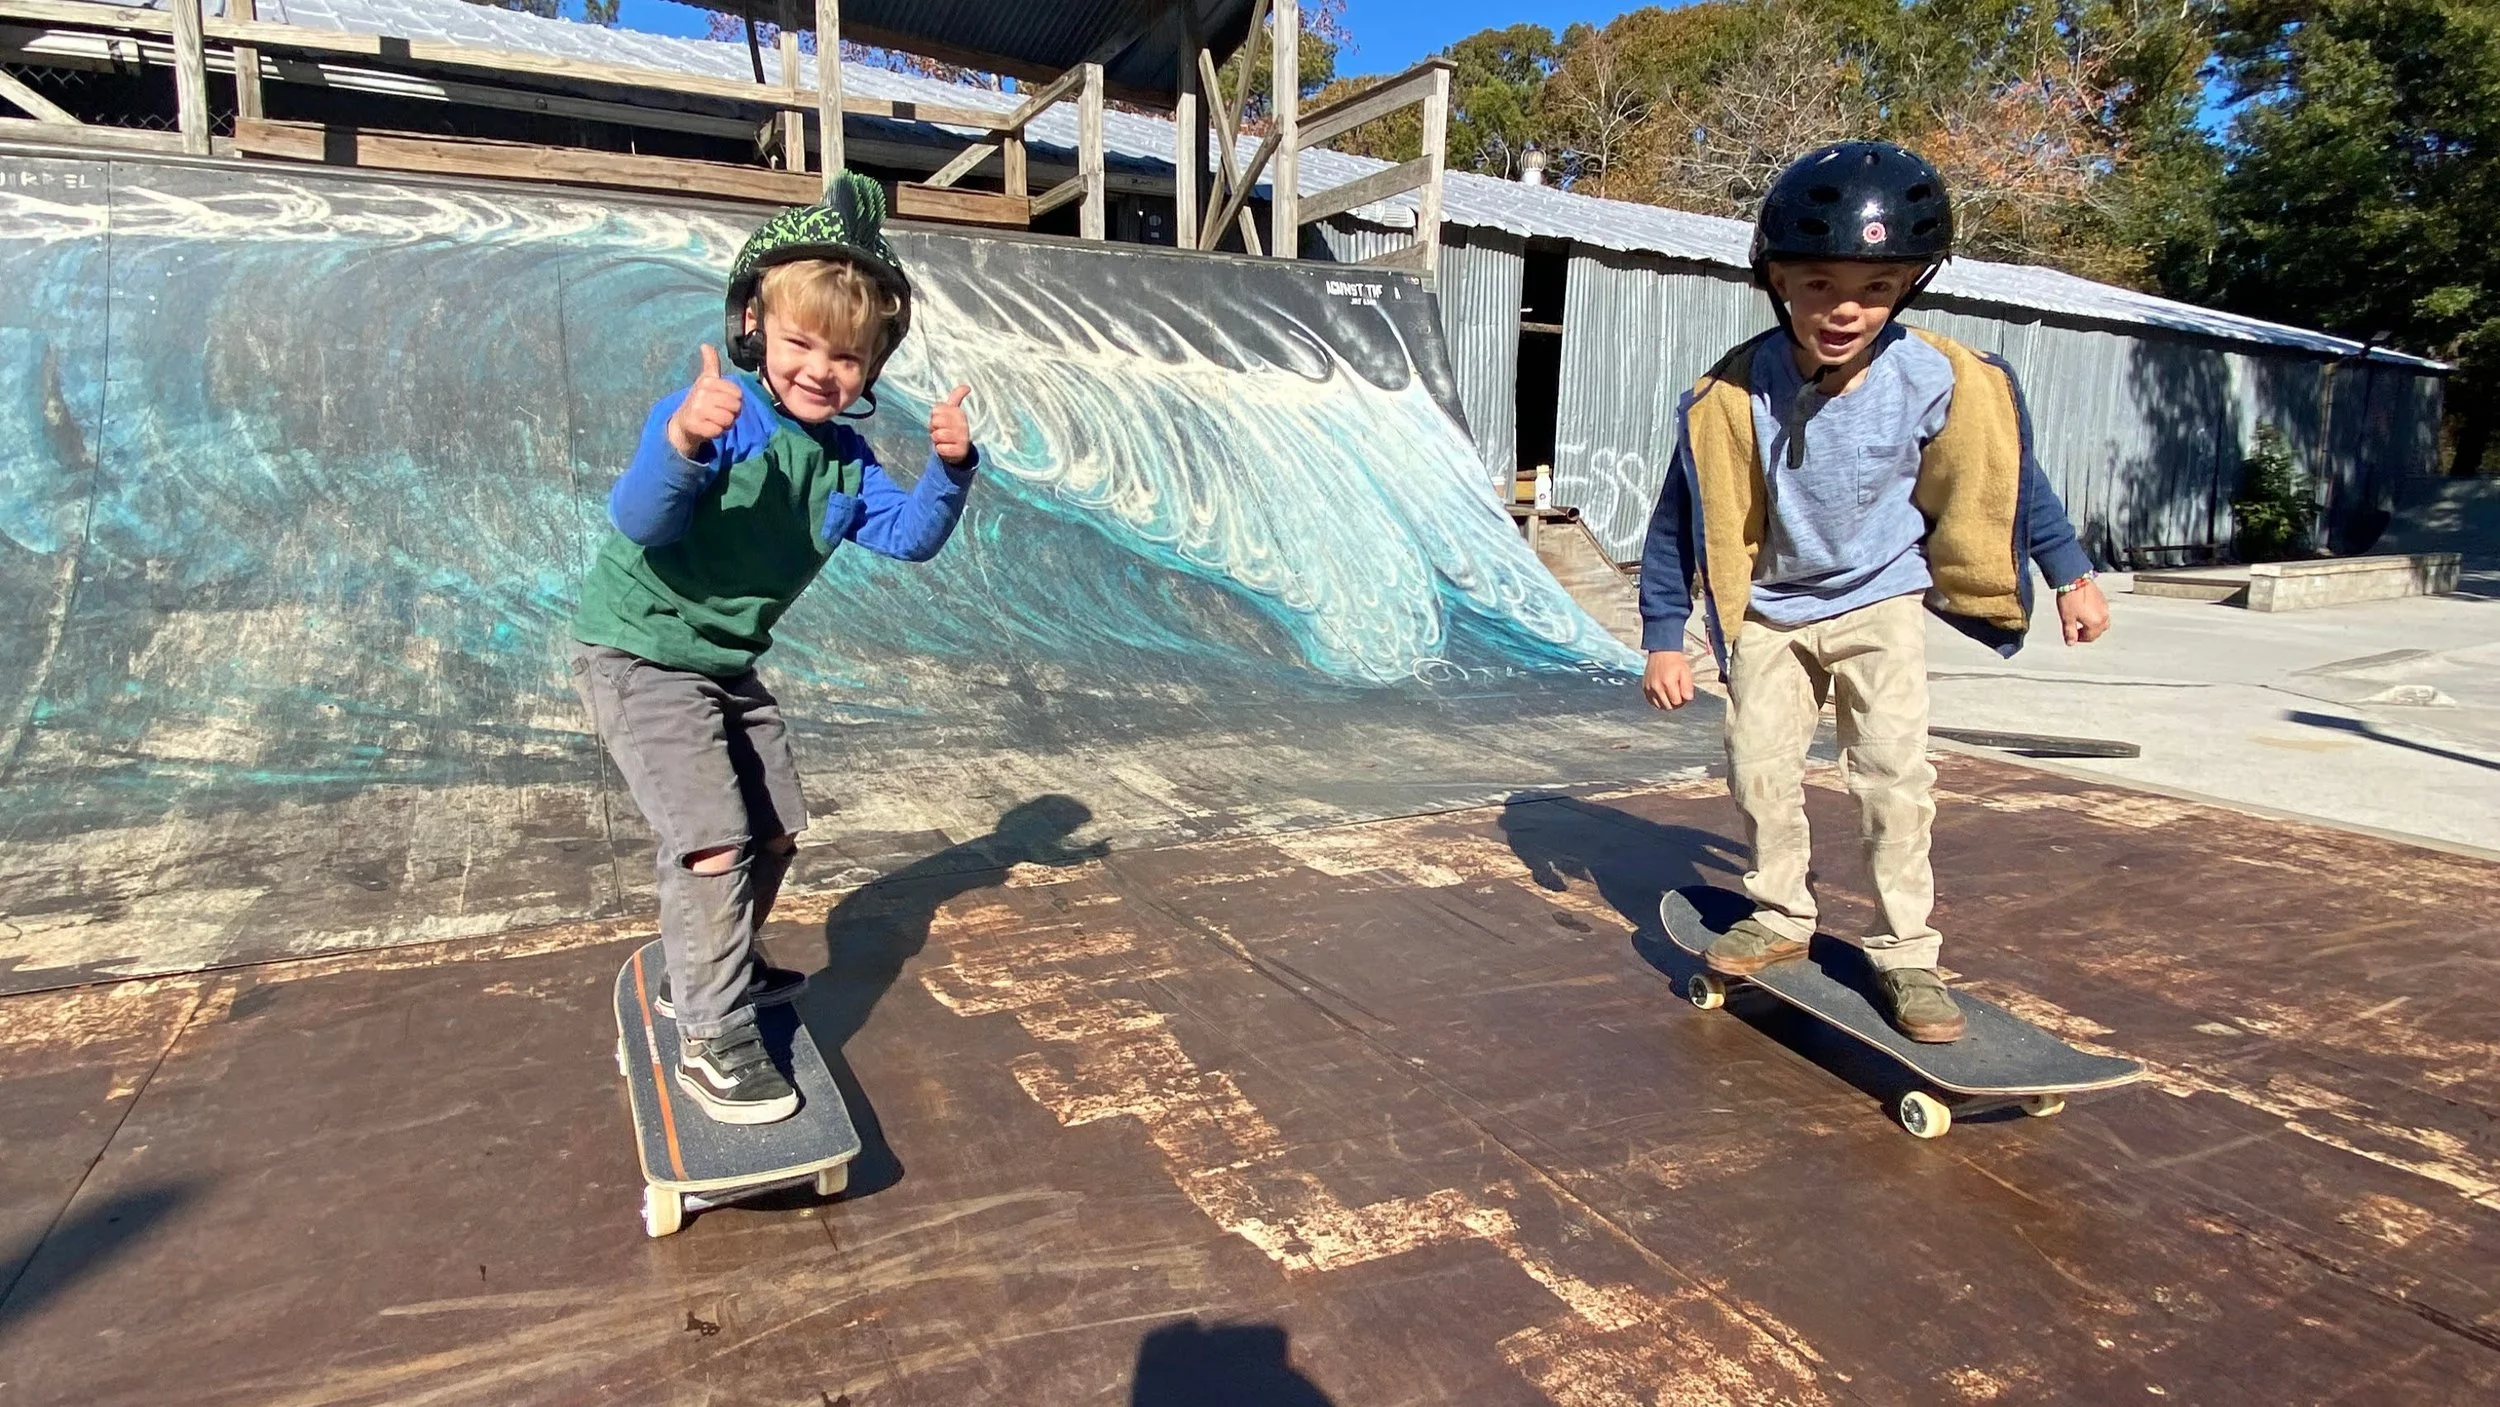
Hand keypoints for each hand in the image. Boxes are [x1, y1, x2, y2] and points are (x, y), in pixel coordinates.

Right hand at [666, 344, 742, 459]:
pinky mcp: (695, 425)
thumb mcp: (706, 380)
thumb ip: (710, 363)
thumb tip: (705, 344)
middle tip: (720, 413)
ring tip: (715, 421)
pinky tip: (709, 428)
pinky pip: (719, 431)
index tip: (723, 401)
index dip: (735, 401)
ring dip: (726, 424)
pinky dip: (717, 433)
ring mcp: (697, 409)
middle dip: (732, 414)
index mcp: (708, 381)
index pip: (738, 394)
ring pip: (728, 419)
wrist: (682, 422)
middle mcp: (701, 393)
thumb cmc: (700, 400)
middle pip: (735, 407)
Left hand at [930, 384, 973, 466]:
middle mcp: (963, 424)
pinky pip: (941, 448)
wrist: (958, 450)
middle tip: (940, 431)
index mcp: (959, 413)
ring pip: (938, 435)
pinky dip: (940, 449)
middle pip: (935, 422)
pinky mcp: (960, 451)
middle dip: (934, 428)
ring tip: (943, 440)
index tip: (941, 420)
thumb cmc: (950, 428)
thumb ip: (956, 397)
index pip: (936, 410)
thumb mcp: (952, 412)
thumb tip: (967, 386)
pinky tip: (946, 448)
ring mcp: (963, 438)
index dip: (934, 416)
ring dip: (936, 440)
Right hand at [1642, 650, 1695, 709]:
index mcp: (1667, 683)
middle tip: (1678, 695)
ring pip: (1659, 706)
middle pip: (1668, 706)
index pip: (1676, 702)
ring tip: (1670, 695)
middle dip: (1675, 704)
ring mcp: (1649, 688)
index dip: (1683, 701)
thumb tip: (1688, 698)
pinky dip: (1658, 701)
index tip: (1684, 695)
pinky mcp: (1645, 688)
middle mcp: (1656, 687)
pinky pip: (1651, 702)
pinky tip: (1663, 695)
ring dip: (1666, 703)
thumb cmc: (1674, 661)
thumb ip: (1687, 686)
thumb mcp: (1685, 671)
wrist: (1661, 651)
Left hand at [2058, 578, 2110, 644]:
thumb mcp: (2067, 618)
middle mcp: (2103, 616)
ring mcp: (2104, 606)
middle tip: (2078, 631)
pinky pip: (2102, 612)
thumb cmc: (2070, 598)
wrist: (2074, 578)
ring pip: (2102, 621)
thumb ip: (2070, 632)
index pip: (2090, 637)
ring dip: (2093, 625)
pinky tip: (2086, 611)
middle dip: (2089, 633)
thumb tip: (2070, 643)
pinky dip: (2096, 616)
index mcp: (2096, 623)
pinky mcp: (2103, 598)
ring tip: (2081, 621)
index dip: (2080, 639)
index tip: (2073, 637)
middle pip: (2099, 631)